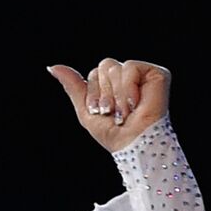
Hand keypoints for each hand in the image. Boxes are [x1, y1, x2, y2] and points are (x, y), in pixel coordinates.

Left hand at [46, 58, 169, 152]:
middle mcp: (128, 77)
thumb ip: (73, 86)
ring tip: (125, 112)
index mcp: (113, 84)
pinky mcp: (157, 74)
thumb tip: (52, 67)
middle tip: (113, 113)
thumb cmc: (113, 134)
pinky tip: (134, 103)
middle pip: (103, 66)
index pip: (94, 73)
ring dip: (116, 96)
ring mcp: (143, 75)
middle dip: (104, 94)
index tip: (101, 112)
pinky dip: (128, 88)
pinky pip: (130, 67)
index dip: (94, 94)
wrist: (133, 145)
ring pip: (114, 68)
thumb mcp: (86, 110)